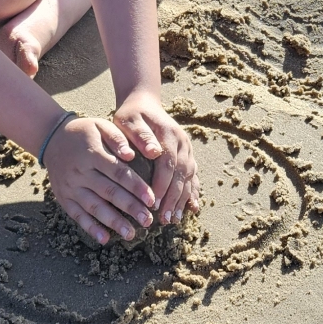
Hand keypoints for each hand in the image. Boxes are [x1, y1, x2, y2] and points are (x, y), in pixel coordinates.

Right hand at [43, 115, 158, 244]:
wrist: (52, 138)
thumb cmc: (85, 132)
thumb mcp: (101, 125)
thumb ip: (117, 138)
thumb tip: (131, 155)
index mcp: (92, 153)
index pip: (118, 172)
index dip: (136, 187)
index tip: (152, 200)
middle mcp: (80, 172)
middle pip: (108, 192)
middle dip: (130, 208)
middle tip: (148, 221)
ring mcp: (70, 187)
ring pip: (94, 207)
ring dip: (113, 222)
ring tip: (131, 234)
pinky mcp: (64, 198)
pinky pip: (77, 215)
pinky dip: (90, 228)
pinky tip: (105, 238)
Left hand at [111, 89, 200, 226]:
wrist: (144, 103)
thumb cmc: (132, 115)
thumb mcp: (129, 120)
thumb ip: (140, 134)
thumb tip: (153, 152)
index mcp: (169, 134)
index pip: (168, 163)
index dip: (162, 184)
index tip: (153, 203)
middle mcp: (182, 142)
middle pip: (181, 173)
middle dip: (173, 198)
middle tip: (164, 218)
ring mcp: (187, 149)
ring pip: (189, 177)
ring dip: (182, 199)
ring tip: (174, 219)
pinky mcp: (187, 155)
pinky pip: (193, 176)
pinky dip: (193, 192)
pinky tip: (192, 208)